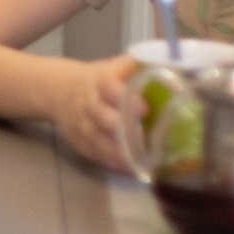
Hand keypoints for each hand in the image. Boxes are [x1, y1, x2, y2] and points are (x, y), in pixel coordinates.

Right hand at [53, 56, 138, 172]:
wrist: (60, 91)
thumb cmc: (97, 80)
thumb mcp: (115, 67)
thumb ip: (138, 67)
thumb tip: (173, 65)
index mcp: (99, 81)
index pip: (109, 87)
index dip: (126, 98)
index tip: (145, 109)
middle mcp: (89, 104)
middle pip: (103, 118)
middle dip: (124, 130)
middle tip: (146, 139)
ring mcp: (83, 126)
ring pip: (99, 141)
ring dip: (120, 153)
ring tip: (141, 161)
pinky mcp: (81, 142)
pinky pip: (97, 155)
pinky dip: (115, 163)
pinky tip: (132, 168)